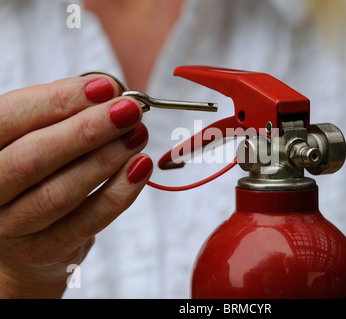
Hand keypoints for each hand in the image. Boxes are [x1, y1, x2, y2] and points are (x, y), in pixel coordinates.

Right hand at [0, 75, 152, 297]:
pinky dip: (118, 194)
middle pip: (32, 158)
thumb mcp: (35, 139)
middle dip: (87, 130)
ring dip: (106, 160)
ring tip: (138, 135)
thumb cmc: (33, 175)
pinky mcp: (44, 251)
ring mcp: (10, 227)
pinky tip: (140, 168)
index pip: (10, 118)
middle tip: (129, 110)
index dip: (58, 100)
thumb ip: (63, 115)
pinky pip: (86, 223)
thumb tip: (111, 91)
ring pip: (59, 193)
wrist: (21, 239)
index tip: (106, 87)